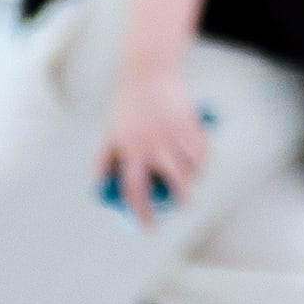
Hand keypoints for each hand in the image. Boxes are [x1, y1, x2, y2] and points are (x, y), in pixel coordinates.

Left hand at [94, 71, 208, 228]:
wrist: (149, 76)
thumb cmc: (127, 107)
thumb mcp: (110, 134)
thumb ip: (103, 161)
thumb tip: (99, 185)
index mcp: (130, 152)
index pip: (134, 190)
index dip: (142, 212)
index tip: (149, 227)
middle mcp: (153, 146)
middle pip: (172, 180)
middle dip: (181, 197)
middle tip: (184, 205)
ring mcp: (174, 134)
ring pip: (192, 166)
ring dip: (194, 176)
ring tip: (191, 178)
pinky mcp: (190, 123)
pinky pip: (203, 149)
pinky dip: (204, 158)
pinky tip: (200, 161)